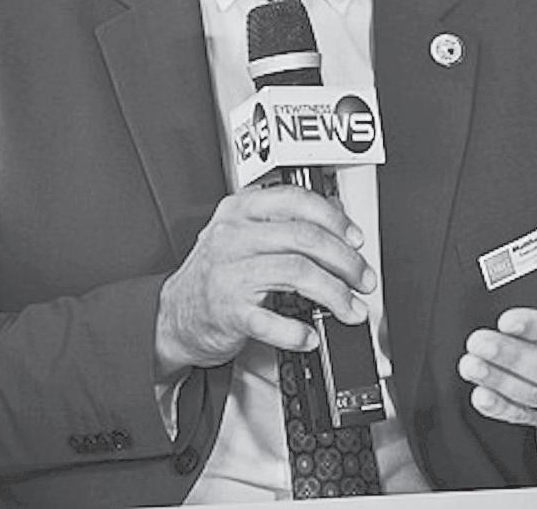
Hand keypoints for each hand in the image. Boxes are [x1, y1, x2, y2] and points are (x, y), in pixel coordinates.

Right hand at [155, 185, 375, 379]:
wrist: (173, 315)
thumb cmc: (215, 272)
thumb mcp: (243, 234)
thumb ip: (284, 222)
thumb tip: (338, 219)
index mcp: (240, 209)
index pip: (296, 201)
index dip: (335, 219)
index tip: (356, 239)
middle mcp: (233, 235)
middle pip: (305, 238)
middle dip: (345, 261)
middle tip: (363, 279)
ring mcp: (229, 273)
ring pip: (297, 272)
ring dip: (335, 294)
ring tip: (350, 309)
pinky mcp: (228, 312)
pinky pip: (272, 321)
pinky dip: (298, 332)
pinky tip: (310, 336)